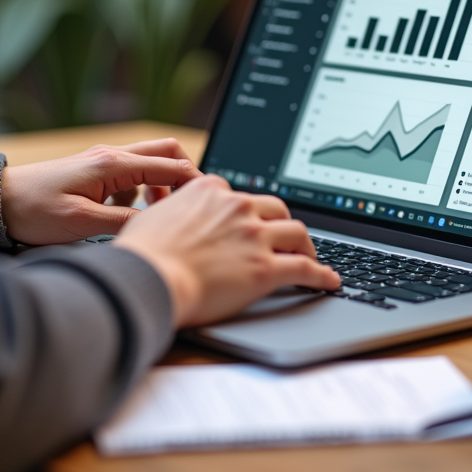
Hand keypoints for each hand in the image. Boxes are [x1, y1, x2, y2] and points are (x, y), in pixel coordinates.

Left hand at [1, 139, 199, 244]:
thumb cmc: (34, 210)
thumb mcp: (82, 223)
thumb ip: (125, 223)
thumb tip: (159, 226)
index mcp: (113, 164)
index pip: (171, 166)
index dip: (195, 184)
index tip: (209, 204)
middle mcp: (112, 156)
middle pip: (167, 152)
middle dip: (184, 176)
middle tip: (188, 205)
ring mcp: (104, 162)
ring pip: (151, 162)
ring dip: (162, 185)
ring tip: (158, 215)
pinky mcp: (96, 172)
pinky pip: (133, 175)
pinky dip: (142, 191)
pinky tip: (129, 215)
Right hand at [116, 175, 340, 327]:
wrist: (147, 279)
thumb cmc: (141, 254)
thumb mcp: (151, 216)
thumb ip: (168, 208)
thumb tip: (162, 204)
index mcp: (210, 190)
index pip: (241, 196)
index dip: (250, 212)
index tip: (252, 222)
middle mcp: (237, 207)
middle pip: (276, 208)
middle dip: (283, 224)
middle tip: (284, 239)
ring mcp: (254, 236)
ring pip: (297, 232)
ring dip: (307, 246)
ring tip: (309, 258)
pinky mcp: (265, 268)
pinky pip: (304, 268)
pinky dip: (322, 275)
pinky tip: (329, 281)